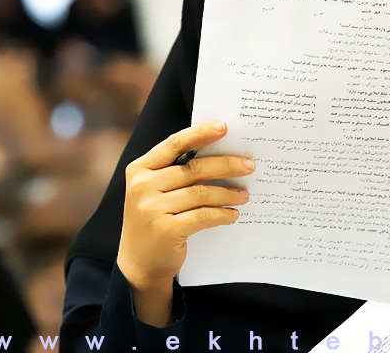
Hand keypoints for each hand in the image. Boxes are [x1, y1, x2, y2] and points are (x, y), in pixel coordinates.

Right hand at [116, 120, 253, 325]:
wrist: (139, 262)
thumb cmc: (155, 218)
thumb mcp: (155, 190)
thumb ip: (177, 171)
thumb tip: (220, 151)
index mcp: (140, 169)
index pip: (174, 144)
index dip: (200, 134)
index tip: (224, 126)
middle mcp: (142, 186)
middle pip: (194, 168)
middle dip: (226, 165)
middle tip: (250, 165)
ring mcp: (151, 208)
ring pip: (201, 193)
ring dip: (228, 193)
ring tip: (245, 195)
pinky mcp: (165, 230)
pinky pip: (202, 216)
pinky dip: (222, 214)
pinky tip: (233, 214)